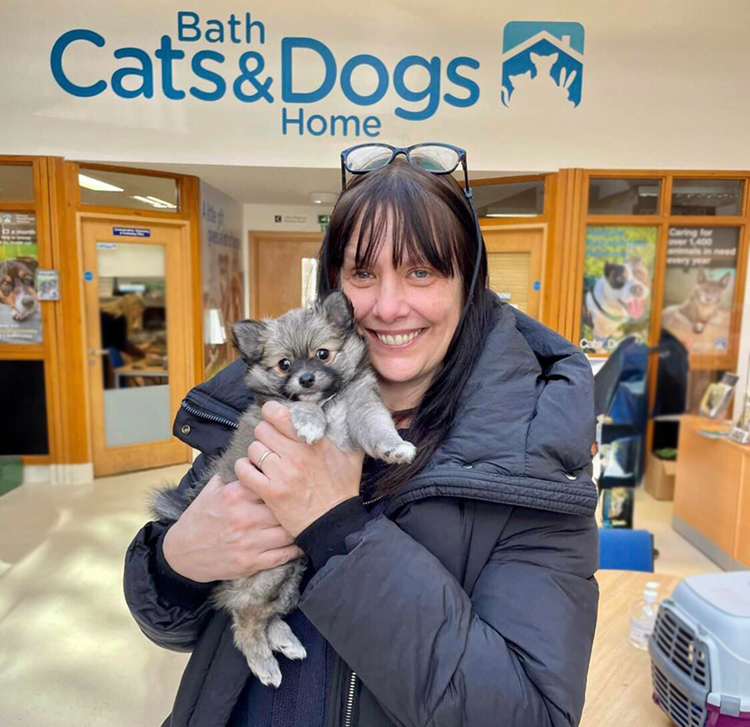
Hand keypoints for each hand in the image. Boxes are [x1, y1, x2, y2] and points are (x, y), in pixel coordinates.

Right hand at [162, 474, 302, 582]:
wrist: (181, 552)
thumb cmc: (199, 518)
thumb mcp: (212, 490)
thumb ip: (234, 474)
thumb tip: (256, 458)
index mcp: (235, 495)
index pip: (271, 483)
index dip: (282, 484)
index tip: (290, 484)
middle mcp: (244, 517)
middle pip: (283, 507)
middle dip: (293, 506)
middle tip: (302, 504)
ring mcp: (248, 542)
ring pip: (288, 532)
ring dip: (296, 527)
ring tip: (302, 522)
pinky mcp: (250, 563)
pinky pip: (283, 555)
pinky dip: (295, 549)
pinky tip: (298, 542)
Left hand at [235, 401, 364, 537]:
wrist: (334, 523)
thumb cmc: (343, 490)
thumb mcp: (353, 457)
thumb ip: (351, 435)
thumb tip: (350, 414)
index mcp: (314, 443)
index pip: (280, 414)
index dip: (271, 412)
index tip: (273, 417)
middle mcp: (296, 455)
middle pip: (262, 429)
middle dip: (265, 434)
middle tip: (271, 442)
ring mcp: (282, 474)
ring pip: (253, 448)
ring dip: (256, 453)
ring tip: (264, 459)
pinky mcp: (270, 492)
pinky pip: (245, 470)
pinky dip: (245, 468)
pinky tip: (252, 471)